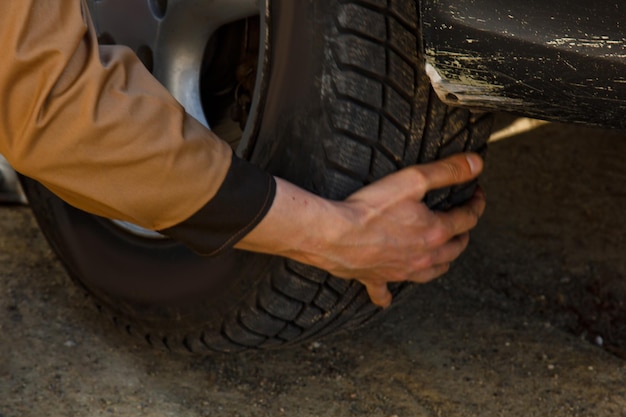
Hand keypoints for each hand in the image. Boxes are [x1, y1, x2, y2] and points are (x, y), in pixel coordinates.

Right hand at [317, 154, 484, 306]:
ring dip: (442, 261)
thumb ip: (446, 171)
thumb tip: (476, 164)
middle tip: (463, 222)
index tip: (476, 193)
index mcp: (435, 232)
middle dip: (464, 233)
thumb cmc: (370, 208)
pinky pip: (384, 293)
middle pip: (455, 248)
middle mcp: (423, 257)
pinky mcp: (376, 279)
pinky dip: (388, 295)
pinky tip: (388, 298)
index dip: (475, 203)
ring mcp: (401, 272)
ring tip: (443, 253)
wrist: (333, 235)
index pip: (467, 217)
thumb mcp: (412, 179)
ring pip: (432, 272)